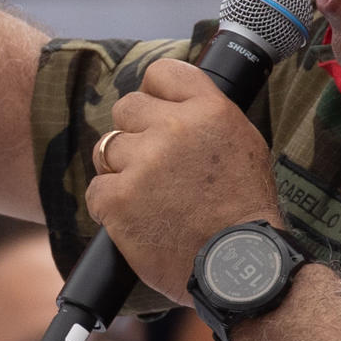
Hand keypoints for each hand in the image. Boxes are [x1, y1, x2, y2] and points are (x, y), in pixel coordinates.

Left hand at [85, 59, 283, 303]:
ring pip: (105, 148)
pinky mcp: (118, 199)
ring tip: (148, 198)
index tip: (157, 114)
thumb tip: (172, 102)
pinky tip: (137, 220)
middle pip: (126, 107)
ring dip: (120, 170)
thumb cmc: (244, 211)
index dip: (154, 94)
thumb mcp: (244, 145)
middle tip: (153, 166)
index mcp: (209, 110)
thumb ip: (206, 116)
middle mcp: (174, 129)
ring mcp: (143, 163)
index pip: (161, 73)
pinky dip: (110, 207)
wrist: (239, 266)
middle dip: (134, 134)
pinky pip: (96, 190)